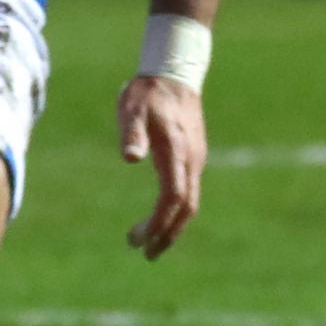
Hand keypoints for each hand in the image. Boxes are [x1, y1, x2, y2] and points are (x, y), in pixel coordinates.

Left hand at [116, 74, 204, 258]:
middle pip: (186, 208)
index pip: (172, 198)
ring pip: (190, 202)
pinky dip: (176, 211)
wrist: (175, 71)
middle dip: (168, 234)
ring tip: (151, 242)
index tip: (138, 240)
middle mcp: (192, 160)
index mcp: (176, 152)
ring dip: (172, 226)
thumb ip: (131, 132)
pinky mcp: (194, 156)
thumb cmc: (148, 91)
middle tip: (146, 254)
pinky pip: (189, 192)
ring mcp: (196, 159)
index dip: (158, 223)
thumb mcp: (132, 107)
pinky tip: (161, 214)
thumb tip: (129, 157)